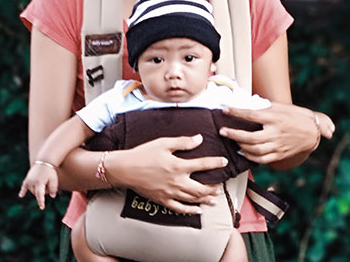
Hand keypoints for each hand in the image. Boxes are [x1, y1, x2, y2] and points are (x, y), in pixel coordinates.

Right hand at [18, 163, 57, 209]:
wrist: (44, 161)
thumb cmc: (50, 171)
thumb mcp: (54, 179)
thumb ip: (54, 188)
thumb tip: (52, 196)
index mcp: (39, 183)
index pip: (40, 195)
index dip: (41, 201)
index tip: (42, 207)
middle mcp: (32, 182)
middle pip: (37, 193)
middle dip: (43, 192)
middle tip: (49, 184)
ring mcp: (29, 181)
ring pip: (33, 191)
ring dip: (38, 190)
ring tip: (44, 182)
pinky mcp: (27, 179)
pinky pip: (24, 186)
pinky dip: (23, 191)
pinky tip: (21, 195)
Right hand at [106, 134, 228, 214]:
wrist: (125, 169)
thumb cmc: (143, 154)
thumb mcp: (163, 143)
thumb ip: (183, 142)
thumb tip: (199, 138)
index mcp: (178, 166)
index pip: (203, 164)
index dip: (216, 163)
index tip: (224, 162)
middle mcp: (177, 181)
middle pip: (201, 188)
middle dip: (213, 187)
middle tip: (220, 185)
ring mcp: (170, 193)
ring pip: (193, 199)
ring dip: (206, 199)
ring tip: (215, 198)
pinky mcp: (162, 200)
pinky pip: (180, 208)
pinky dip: (191, 210)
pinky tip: (198, 210)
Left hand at [219, 102, 335, 167]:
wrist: (312, 132)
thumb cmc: (295, 116)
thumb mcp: (280, 107)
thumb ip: (263, 107)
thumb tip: (244, 104)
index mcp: (275, 118)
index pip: (252, 115)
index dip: (236, 112)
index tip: (225, 110)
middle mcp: (276, 133)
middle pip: (251, 137)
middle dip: (234, 134)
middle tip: (222, 131)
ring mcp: (278, 145)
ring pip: (255, 150)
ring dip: (240, 145)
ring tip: (232, 139)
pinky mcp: (279, 155)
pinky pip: (261, 159)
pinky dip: (249, 156)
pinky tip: (242, 151)